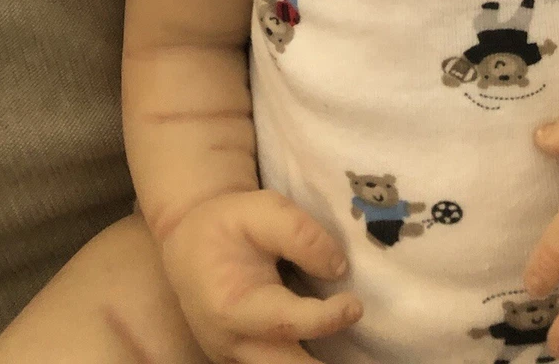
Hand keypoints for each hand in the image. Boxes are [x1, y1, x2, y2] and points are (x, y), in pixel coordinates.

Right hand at [160, 189, 362, 363]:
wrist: (190, 245)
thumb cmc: (228, 224)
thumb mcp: (262, 209)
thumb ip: (300, 234)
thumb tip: (338, 269)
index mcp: (233, 306)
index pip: (286, 322)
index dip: (325, 319)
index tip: (355, 305)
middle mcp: (232, 343)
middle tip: (368, 361)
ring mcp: (236, 358)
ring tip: (359, 359)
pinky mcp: (244, 360)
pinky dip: (303, 360)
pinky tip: (332, 353)